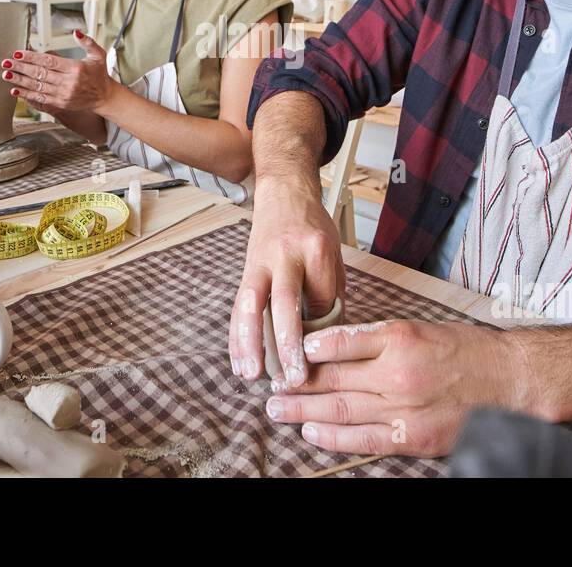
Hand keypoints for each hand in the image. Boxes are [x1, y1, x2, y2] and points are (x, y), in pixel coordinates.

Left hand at [0, 31, 113, 111]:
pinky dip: (27, 94)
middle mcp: (68, 82)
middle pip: (40, 73)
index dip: (31, 57)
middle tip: (6, 63)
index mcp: (75, 68)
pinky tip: (16, 90)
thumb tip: (76, 32)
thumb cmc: (99, 74)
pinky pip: (40, 98)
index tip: (18, 53)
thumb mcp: (98, 54)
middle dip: (21, 67)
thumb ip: (87, 42)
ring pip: (37, 86)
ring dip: (20, 81)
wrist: (104, 97)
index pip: (48, 61)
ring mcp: (63, 94)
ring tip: (7, 75)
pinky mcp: (60, 103)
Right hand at [228, 176, 343, 386]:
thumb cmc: (313, 226)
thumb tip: (329, 338)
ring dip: (250, 342)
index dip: (325, 327)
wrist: (284, 193)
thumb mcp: (334, 252)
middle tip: (294, 377)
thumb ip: (332, 292)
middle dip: (288, 343)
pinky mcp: (246, 270)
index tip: (325, 352)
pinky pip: (238, 306)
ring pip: (251, 303)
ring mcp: (262, 261)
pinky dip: (237, 336)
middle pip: (285, 302)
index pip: (322, 298)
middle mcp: (286, 254)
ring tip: (253, 374)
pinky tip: (239, 361)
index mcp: (316, 248)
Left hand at [263, 319, 521, 457]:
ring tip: (277, 408)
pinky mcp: (413, 436)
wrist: (510, 380)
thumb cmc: (465, 350)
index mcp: (398, 337)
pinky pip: (364, 439)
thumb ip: (376, 338)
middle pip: (332, 377)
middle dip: (295, 381)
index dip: (305, 349)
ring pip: (341, 408)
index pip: (337, 342)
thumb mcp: (418, 328)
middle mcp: (397, 372)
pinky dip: (334, 436)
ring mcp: (404, 407)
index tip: (286, 350)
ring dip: (303, 409)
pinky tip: (311, 430)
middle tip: (269, 383)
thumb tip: (331, 344)